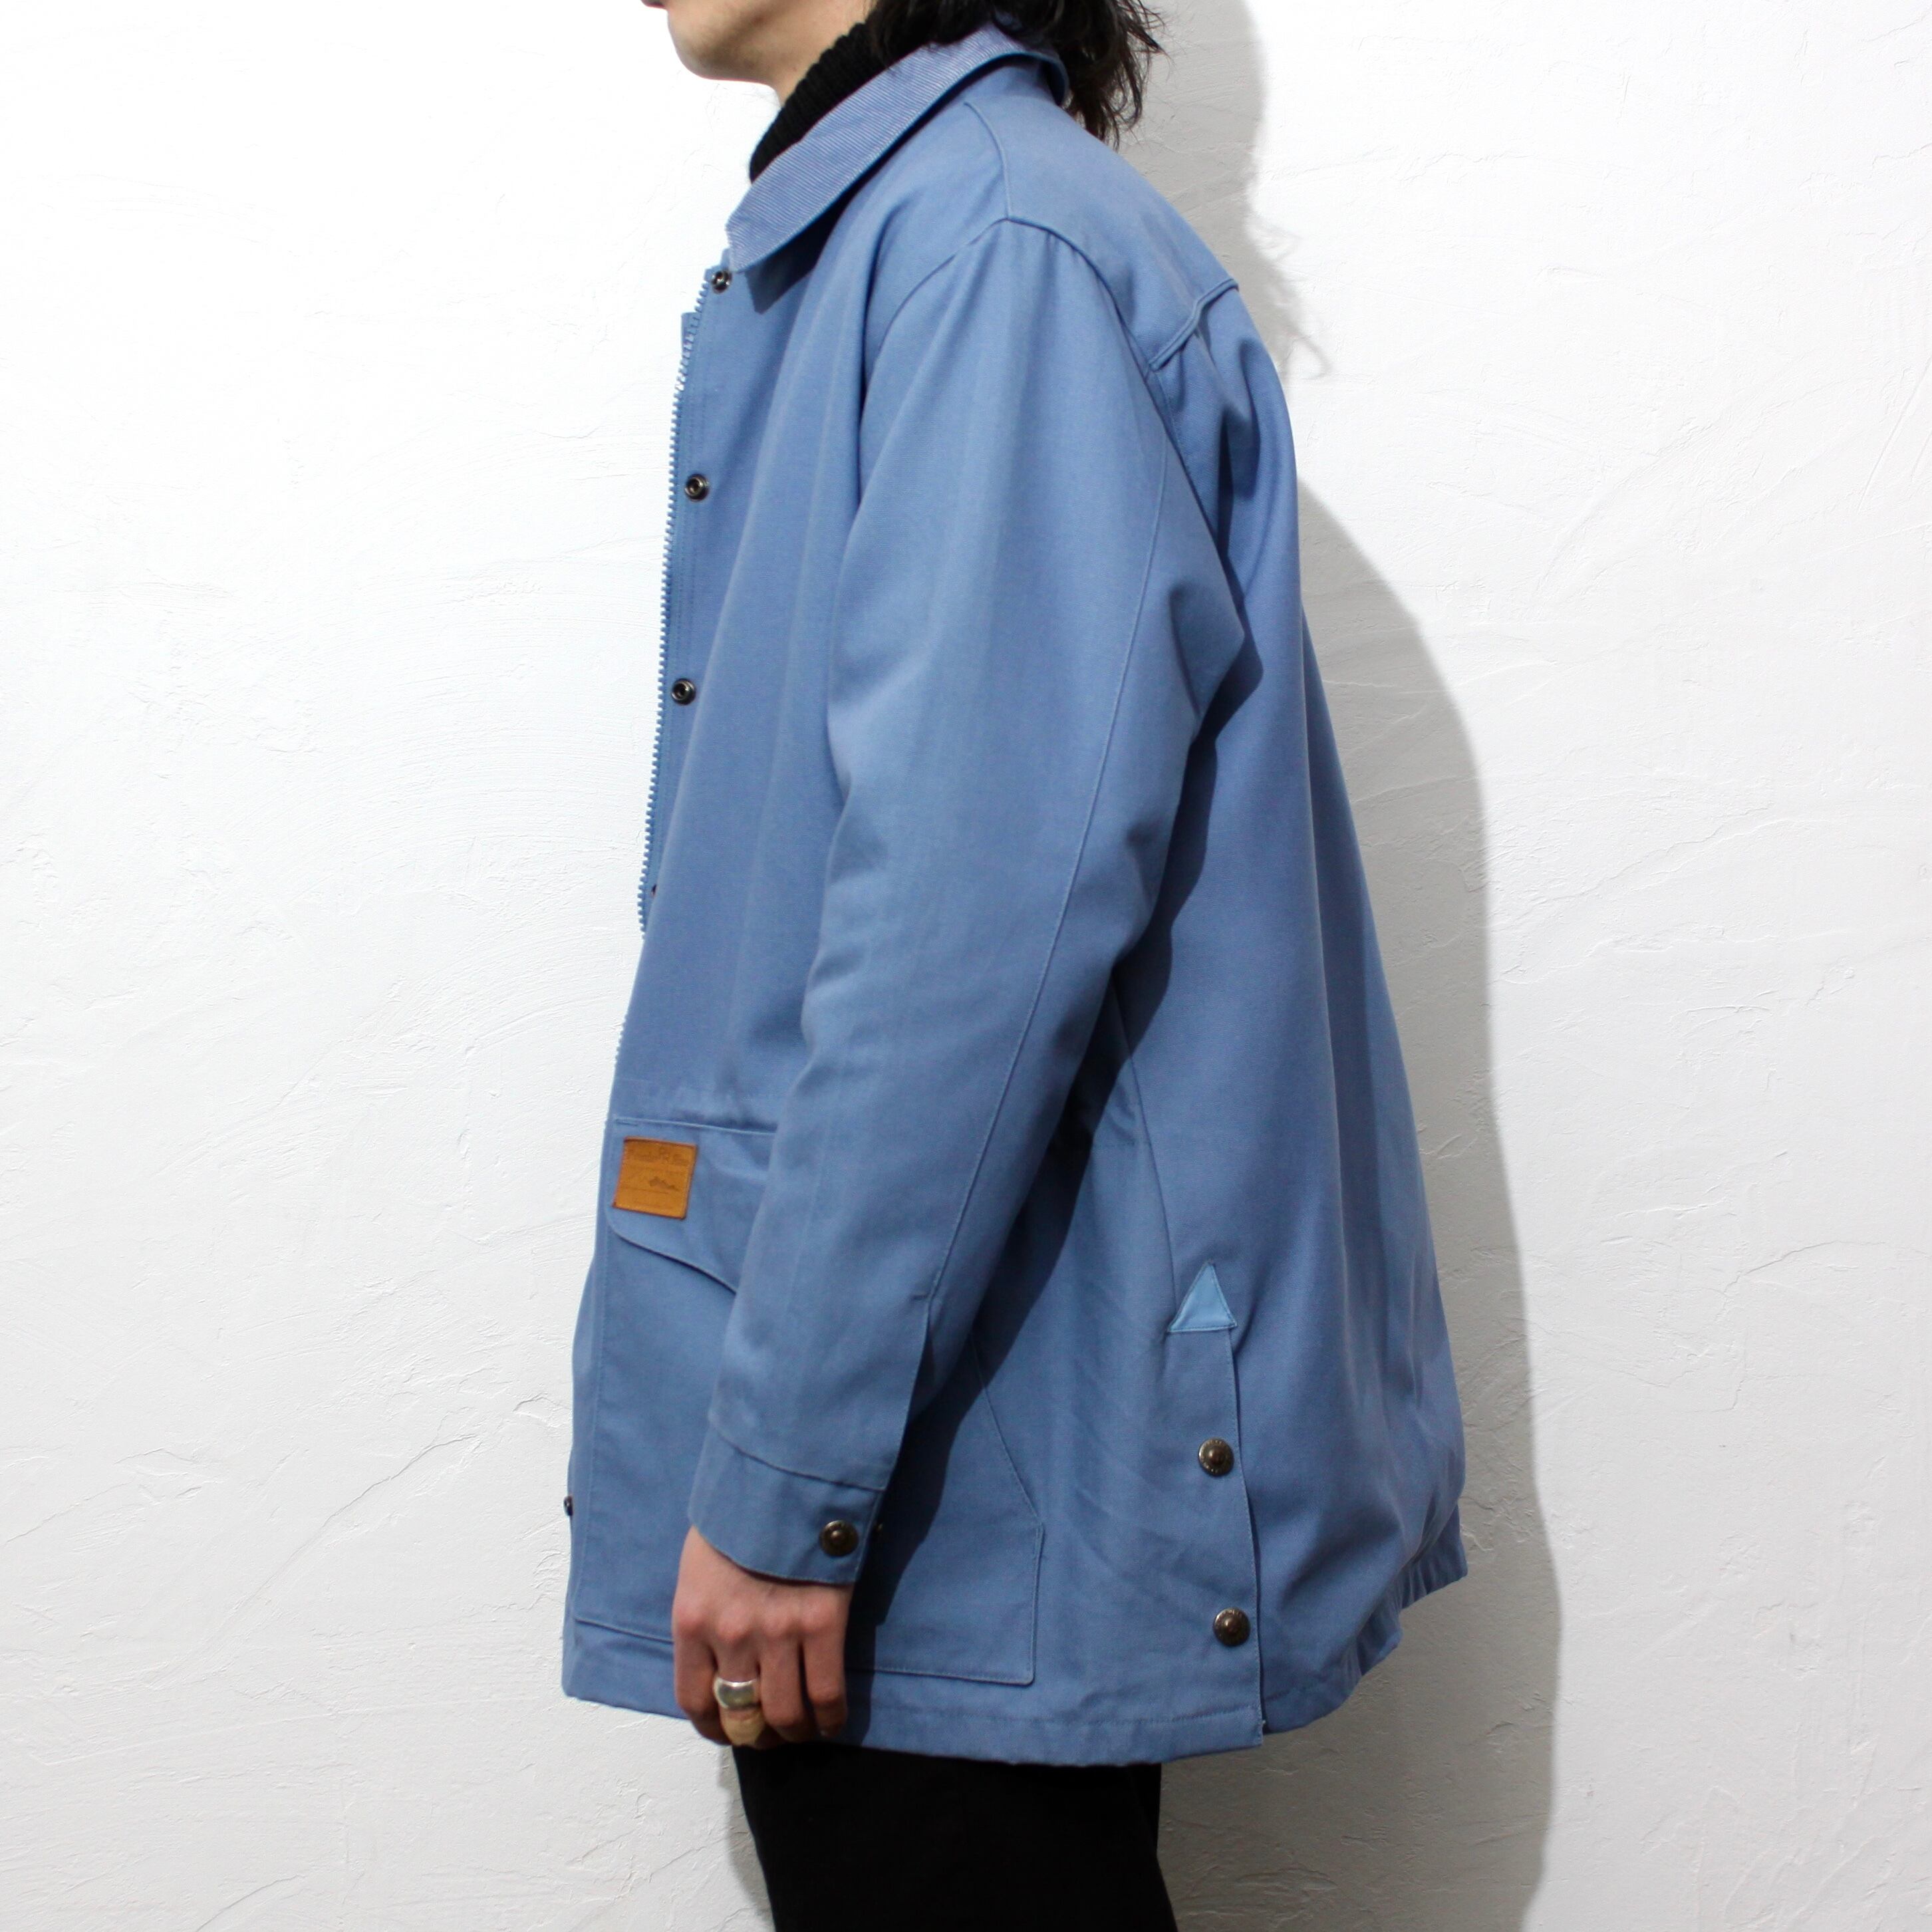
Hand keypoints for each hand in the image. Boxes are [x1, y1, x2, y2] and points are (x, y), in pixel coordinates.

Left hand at [671, 1525, 852, 1746]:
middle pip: (741, 1715)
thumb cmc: (739, 1518)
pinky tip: (831, 1717)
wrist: (785, 1480)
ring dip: (794, 1731)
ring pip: (785, 1713)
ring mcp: (777, 1632)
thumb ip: (705, 1616)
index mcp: (693, 1621)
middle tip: (770, 1732)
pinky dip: (830, 1716)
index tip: (728, 1729)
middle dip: (756, 1734)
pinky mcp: (821, 1624)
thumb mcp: (700, 1568)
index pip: (694, 1700)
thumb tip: (718, 1661)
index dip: (713, 1727)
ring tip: (802, 1728)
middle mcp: (730, 1636)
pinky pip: (826, 1693)